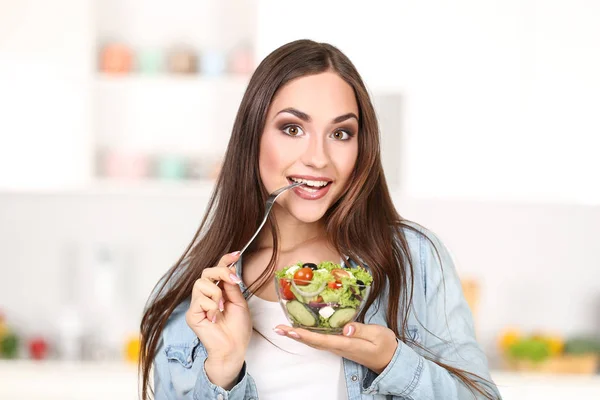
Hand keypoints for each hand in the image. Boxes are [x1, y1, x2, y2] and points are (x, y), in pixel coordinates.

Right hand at [185, 251, 251, 387]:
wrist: (234, 348)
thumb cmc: (237, 329)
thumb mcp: (239, 302)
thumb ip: (232, 286)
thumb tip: (230, 269)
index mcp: (219, 291)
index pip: (217, 271)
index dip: (225, 260)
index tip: (236, 253)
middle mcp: (206, 296)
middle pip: (206, 272)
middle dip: (221, 272)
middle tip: (234, 280)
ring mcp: (198, 305)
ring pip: (201, 283)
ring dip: (216, 293)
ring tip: (222, 307)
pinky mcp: (192, 315)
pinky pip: (199, 300)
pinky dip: (211, 306)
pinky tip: (215, 318)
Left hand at [274, 322, 397, 373]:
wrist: (389, 359)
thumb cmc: (384, 345)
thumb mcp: (378, 334)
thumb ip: (361, 329)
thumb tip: (345, 328)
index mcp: (348, 344)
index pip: (323, 340)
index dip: (306, 335)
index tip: (291, 330)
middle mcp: (339, 347)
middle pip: (313, 342)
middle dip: (295, 335)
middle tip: (278, 329)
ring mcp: (338, 347)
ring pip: (315, 341)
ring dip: (298, 335)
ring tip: (283, 328)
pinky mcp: (340, 345)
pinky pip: (320, 340)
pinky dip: (308, 334)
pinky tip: (301, 329)